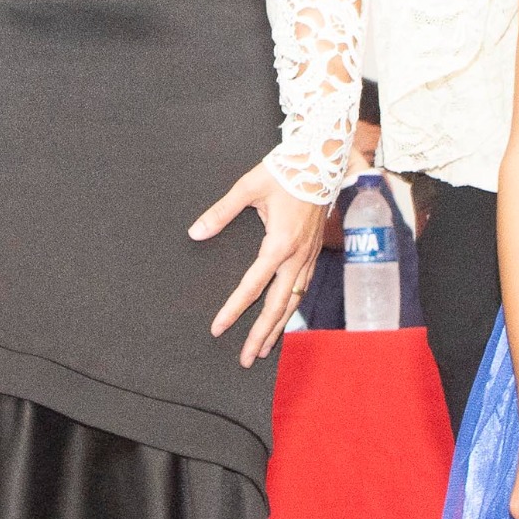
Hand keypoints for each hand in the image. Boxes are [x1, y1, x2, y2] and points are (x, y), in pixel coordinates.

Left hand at [189, 156, 330, 367]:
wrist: (322, 159)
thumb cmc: (285, 172)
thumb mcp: (248, 188)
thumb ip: (221, 213)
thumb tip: (196, 232)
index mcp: (280, 243)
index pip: (252, 287)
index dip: (233, 310)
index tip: (218, 329)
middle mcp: (296, 257)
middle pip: (277, 306)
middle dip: (260, 335)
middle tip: (245, 359)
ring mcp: (308, 257)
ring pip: (293, 302)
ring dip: (277, 327)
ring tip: (263, 349)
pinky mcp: (312, 253)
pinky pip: (302, 289)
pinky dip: (291, 309)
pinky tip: (283, 318)